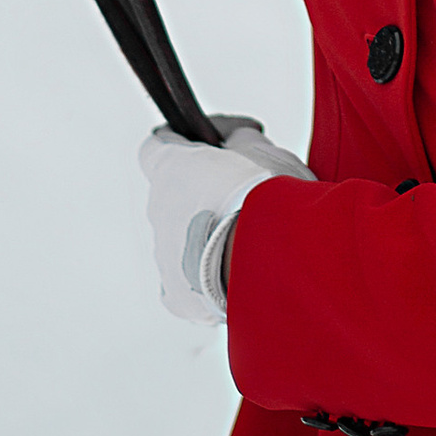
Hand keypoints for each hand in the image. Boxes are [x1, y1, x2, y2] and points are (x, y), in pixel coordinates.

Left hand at [139, 119, 312, 328]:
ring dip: (208, 237)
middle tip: (245, 197)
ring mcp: (164, 257)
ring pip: (182, 241)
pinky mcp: (179, 296)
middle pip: (174, 197)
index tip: (212, 145)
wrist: (277, 259)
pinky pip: (185, 284)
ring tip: (251, 243)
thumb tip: (235, 139)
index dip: (184, 143)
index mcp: (169, 169)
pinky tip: (236, 275)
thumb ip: (239, 139)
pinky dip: (206, 278)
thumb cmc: (270, 199)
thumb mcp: (262, 149)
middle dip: (205, 194)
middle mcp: (158, 211)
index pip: (158, 146)